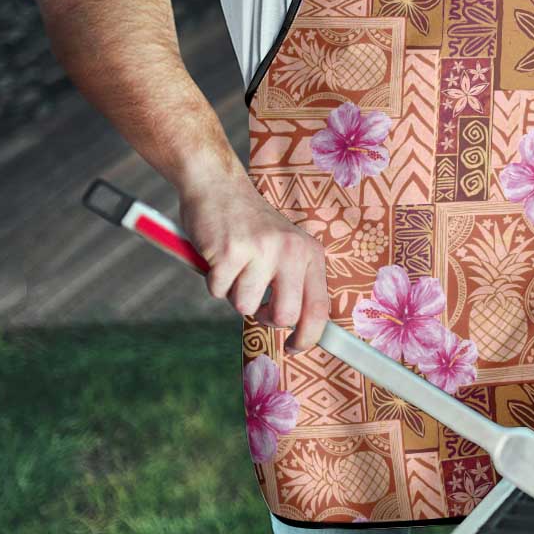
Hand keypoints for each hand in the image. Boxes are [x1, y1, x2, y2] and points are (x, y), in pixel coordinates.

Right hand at [179, 176, 329, 352]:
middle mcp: (291, 251)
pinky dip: (213, 281)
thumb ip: (295, 282)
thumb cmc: (251, 225)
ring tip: (235, 266)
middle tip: (256, 305)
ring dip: (234, 293)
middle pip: (285, 315)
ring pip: (245, 306)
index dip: (308, 336)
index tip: (295, 347)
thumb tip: (301, 329)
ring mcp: (261, 250)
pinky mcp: (230, 252)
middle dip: (266, 319)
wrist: (218, 185)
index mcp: (310, 253)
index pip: (319, 307)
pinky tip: (218, 257)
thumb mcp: (286, 247)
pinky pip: (218, 292)